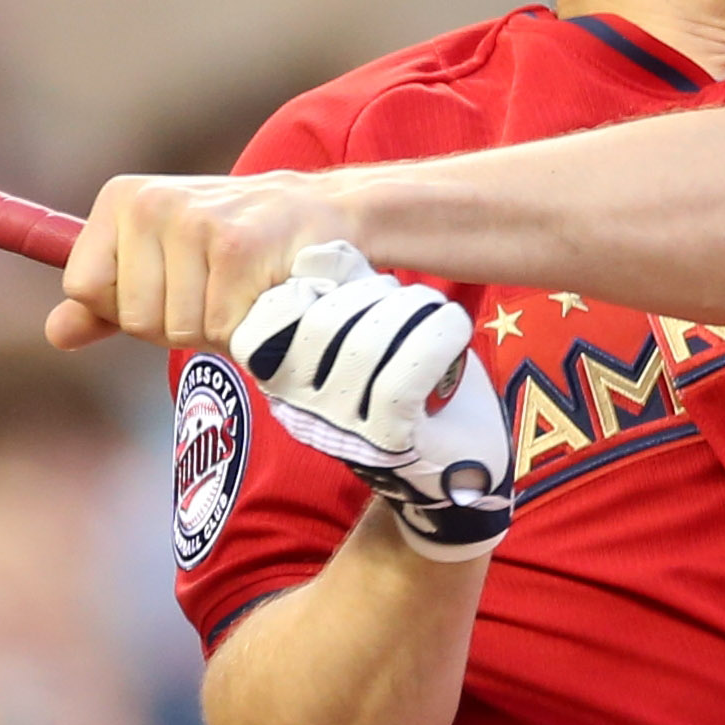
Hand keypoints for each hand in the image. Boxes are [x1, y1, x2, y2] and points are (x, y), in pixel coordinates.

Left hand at [48, 171, 369, 350]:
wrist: (322, 215)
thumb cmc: (236, 247)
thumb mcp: (161, 263)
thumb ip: (106, 300)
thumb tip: (56, 333)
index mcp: (122, 200)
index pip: (84, 288)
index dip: (128, 309)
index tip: (169, 286)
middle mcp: (151, 203)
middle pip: (134, 317)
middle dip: (179, 324)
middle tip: (218, 289)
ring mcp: (193, 222)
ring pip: (179, 330)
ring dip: (218, 329)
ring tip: (244, 291)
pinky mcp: (236, 248)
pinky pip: (221, 330)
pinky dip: (247, 331)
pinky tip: (265, 294)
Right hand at [229, 246, 513, 560]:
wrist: (459, 468)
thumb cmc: (413, 387)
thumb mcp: (366, 332)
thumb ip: (339, 295)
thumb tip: (319, 255)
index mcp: (283, 378)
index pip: (266, 322)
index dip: (312, 283)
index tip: (352, 279)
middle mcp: (302, 409)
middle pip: (321, 323)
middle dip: (372, 291)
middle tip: (405, 296)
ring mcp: (343, 430)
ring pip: (365, 346)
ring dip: (411, 309)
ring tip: (433, 309)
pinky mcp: (387, 443)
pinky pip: (402, 379)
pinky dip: (436, 338)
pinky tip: (453, 328)